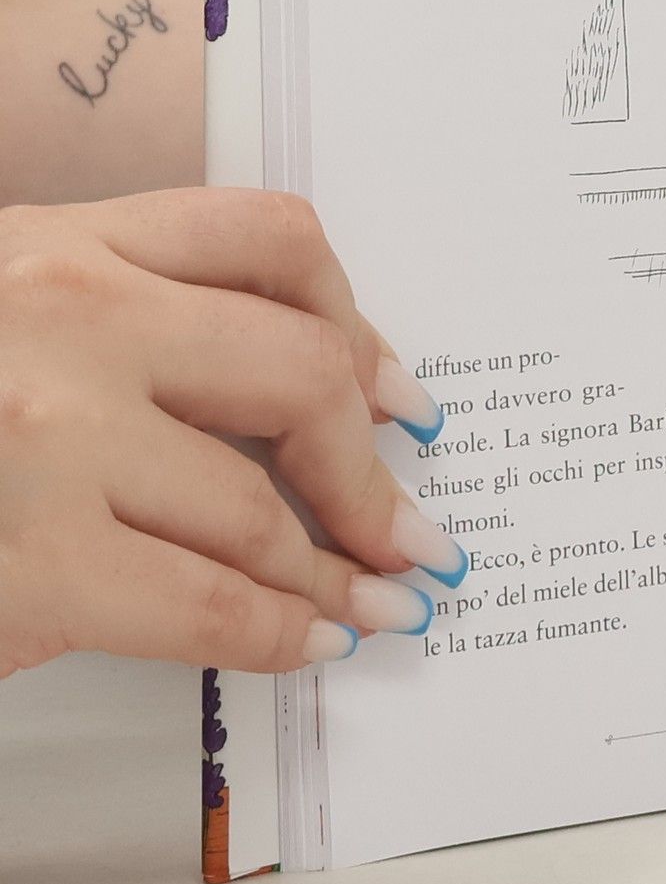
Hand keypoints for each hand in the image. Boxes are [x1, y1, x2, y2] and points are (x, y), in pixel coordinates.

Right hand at [0, 190, 465, 677]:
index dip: (359, 325)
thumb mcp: (1, 316)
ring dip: (338, 567)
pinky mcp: (29, 562)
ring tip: (376, 597)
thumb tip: (289, 406)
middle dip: (369, 466)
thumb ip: (115, 328)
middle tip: (408, 521)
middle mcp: (65, 315)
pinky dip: (278, 632)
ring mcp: (46, 436)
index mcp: (56, 242)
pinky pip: (208, 606)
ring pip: (262, 505)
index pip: (268, 241)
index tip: (395, 392)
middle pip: (299, 371)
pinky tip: (306, 642)